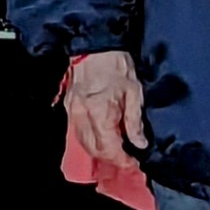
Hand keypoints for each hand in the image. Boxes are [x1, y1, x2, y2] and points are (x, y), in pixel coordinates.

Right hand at [63, 51, 146, 166]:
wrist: (95, 48)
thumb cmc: (117, 66)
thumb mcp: (134, 93)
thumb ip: (135, 121)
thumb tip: (140, 143)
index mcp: (101, 112)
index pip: (109, 147)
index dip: (121, 159)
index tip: (133, 162)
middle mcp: (83, 115)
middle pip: (94, 149)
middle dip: (111, 159)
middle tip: (126, 159)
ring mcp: (73, 111)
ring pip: (83, 143)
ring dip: (99, 152)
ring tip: (115, 152)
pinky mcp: (69, 107)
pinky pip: (77, 132)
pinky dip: (89, 140)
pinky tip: (100, 140)